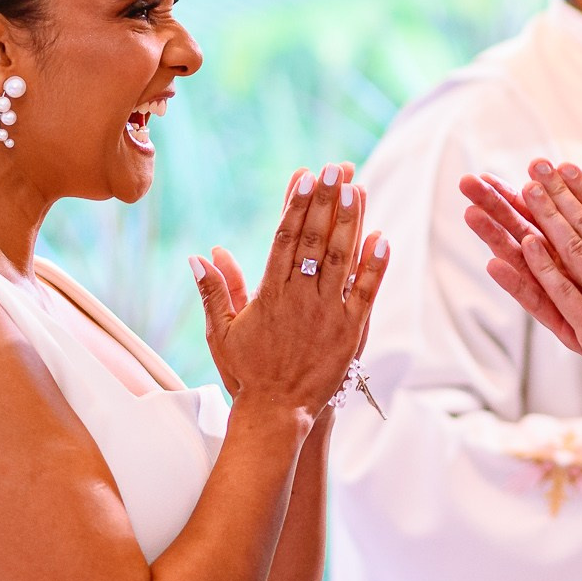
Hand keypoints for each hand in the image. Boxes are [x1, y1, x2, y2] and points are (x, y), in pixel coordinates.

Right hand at [193, 161, 388, 415]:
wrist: (277, 413)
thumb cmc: (247, 372)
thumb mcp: (222, 332)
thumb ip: (215, 291)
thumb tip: (199, 257)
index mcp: (270, 294)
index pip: (284, 238)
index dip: (296, 204)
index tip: (305, 174)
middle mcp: (300, 298)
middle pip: (314, 240)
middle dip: (325, 201)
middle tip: (335, 167)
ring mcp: (328, 314)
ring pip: (341, 260)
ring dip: (351, 222)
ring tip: (357, 187)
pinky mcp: (351, 332)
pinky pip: (365, 293)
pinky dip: (375, 267)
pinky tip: (381, 238)